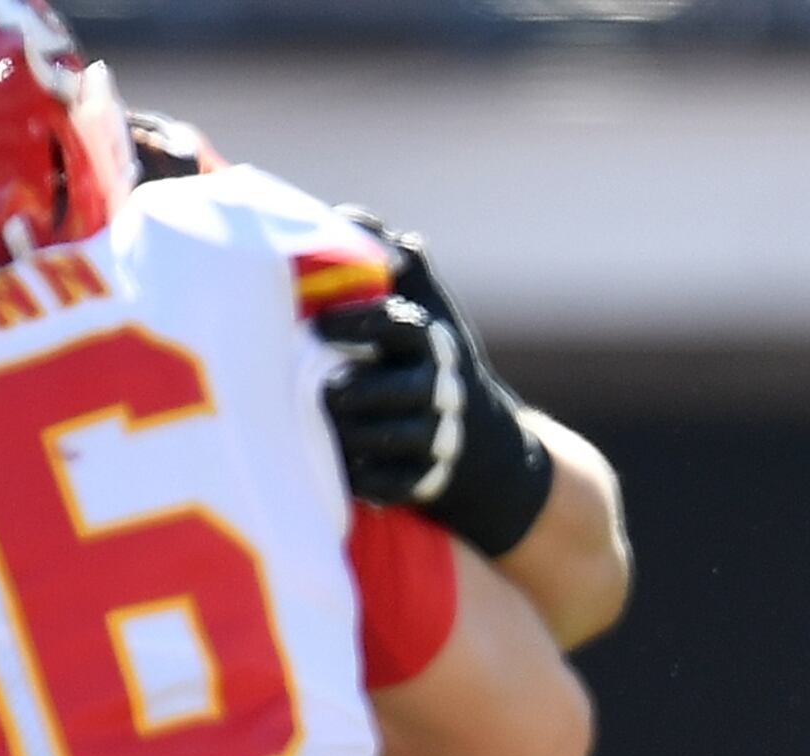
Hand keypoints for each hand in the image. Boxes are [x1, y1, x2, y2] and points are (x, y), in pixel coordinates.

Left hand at [315, 216, 553, 555]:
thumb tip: (352, 215)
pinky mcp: (430, 482)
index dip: (361, 323)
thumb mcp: (430, 311)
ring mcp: (440, 438)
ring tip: (320, 427)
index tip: (319, 326)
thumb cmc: (436, 367)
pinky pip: (397, 485)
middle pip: (405, 388)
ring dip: (355, 435)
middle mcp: (442, 389)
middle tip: (321, 391)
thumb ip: (394, 266)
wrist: (490, 453)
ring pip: (398, 438)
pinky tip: (340, 471)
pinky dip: (368, 480)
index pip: (401, 325)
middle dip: (360, 391)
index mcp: (433, 341)